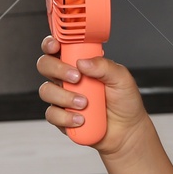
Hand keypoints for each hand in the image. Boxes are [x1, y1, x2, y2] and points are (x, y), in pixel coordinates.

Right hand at [37, 34, 151, 156]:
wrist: (127, 130)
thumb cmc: (124, 101)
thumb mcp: (122, 78)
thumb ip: (105, 66)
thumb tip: (83, 62)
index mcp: (80, 63)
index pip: (59, 48)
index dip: (51, 44)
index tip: (55, 46)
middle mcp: (67, 78)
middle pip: (45, 65)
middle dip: (57, 69)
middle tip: (76, 77)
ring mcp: (62, 97)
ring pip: (46, 91)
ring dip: (64, 97)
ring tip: (85, 103)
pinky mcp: (61, 116)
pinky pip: (52, 114)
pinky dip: (65, 117)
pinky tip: (81, 119)